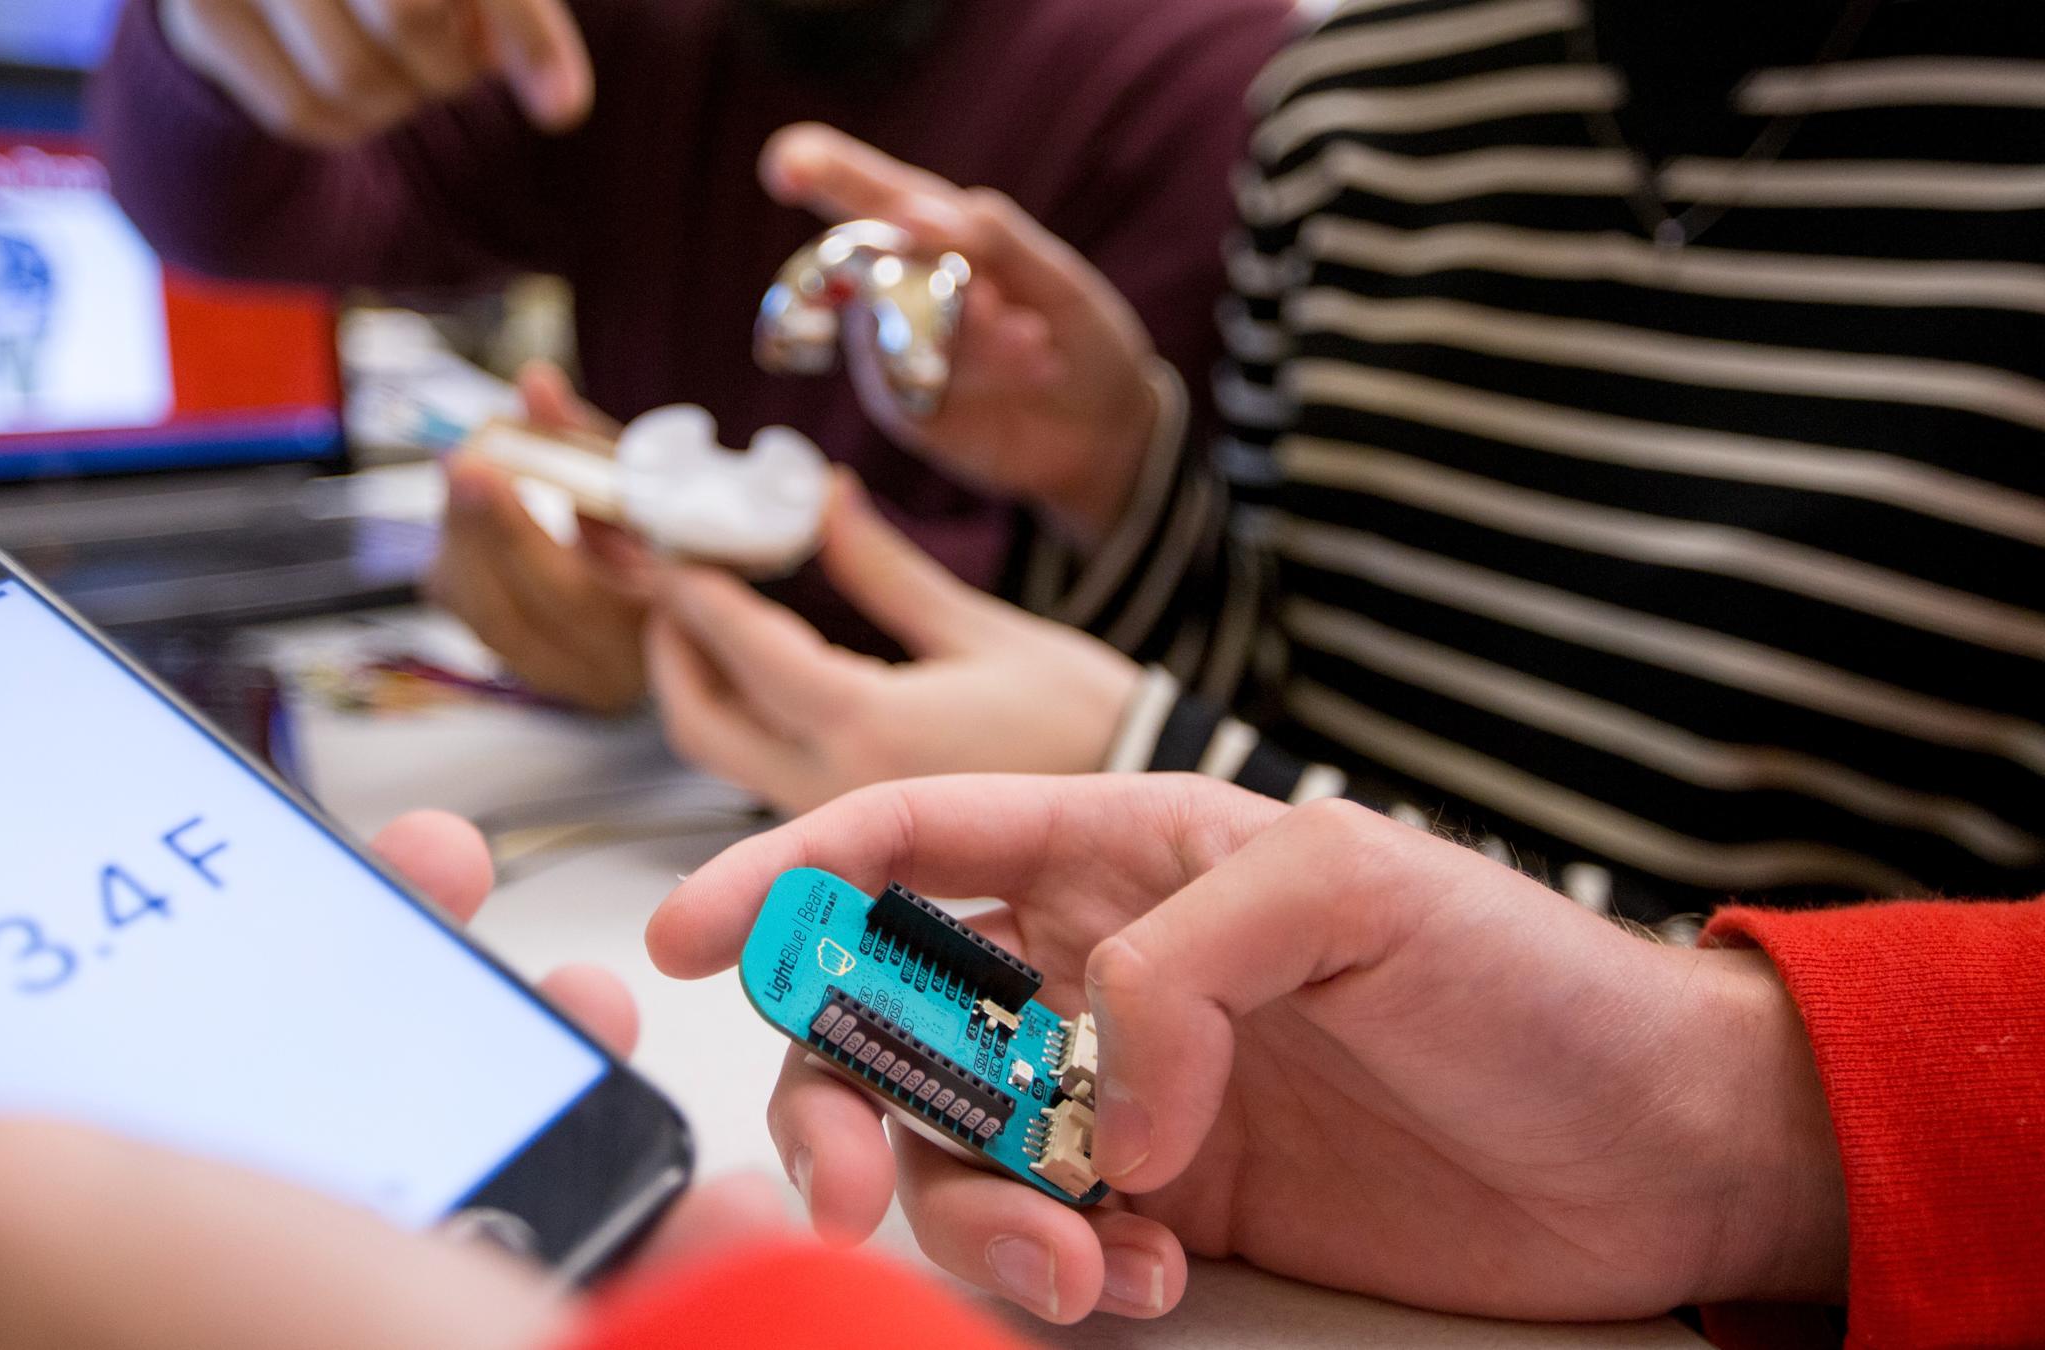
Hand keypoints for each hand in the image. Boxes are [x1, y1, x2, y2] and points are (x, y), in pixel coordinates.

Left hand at [0, 811, 790, 1349]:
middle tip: (331, 848)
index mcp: (23, 1306)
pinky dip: (553, 1055)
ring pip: (353, 1096)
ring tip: (472, 903)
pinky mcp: (491, 1287)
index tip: (41, 847)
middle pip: (176, 1086)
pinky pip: (509, 1140)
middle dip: (258, 928)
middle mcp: (177, 1308)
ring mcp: (344, 1302)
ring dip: (426, 969)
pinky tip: (581, 1022)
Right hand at [161, 0, 592, 144]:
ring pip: (352, 81)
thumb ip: (521, 17)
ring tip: (410, 60)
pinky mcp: (198, 19)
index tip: (544, 82)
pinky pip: (303, 116)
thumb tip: (563, 111)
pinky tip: (368, 84)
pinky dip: (355, 123)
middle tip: (457, 46)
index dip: (516, 27)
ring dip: (407, 97)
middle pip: (403, 20)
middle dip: (452, 59)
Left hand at [425, 362, 655, 713]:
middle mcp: (599, 673)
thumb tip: (534, 383)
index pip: (570, 594)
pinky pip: (472, 615)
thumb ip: (588, 441)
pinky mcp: (521, 663)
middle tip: (460, 460)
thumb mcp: (647, 489)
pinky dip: (462, 555)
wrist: (684, 599)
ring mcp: (557, 677)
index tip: (480, 467)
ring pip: (480, 617)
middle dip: (475, 530)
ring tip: (465, 470)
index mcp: (651, 633)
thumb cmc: (674, 535)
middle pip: (509, 615)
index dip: (515, 533)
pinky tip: (468, 508)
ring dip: (462, 539)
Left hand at [644, 478, 1140, 815]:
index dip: (692, 588)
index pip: (742, 648)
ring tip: (711, 621)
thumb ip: (883, 568)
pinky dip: (749, 720)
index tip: (670, 541)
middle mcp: (834, 787)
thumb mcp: (982, 629)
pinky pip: (768, 777)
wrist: (1146, 810)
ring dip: (704, 687)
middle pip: (699, 723)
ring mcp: (841, 820)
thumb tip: (824, 499)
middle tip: (673, 584)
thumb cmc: (1087, 721)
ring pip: (724, 757)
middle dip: (673, 649)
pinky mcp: (858, 833)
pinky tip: (770, 674)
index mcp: (867, 727)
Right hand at [648, 776, 1850, 1323]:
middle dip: (831, 1096)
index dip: (785, 875)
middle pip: (886, 1016)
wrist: (1654, 1148)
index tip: (684, 937)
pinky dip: (1049, 1272)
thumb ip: (1187, 957)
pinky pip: (1037, 1240)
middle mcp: (1101, 972)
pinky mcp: (1165, 1206)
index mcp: (1129, 852)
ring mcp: (1125, 1097)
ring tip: (1070, 1263)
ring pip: (948, 1150)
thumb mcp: (1362, 891)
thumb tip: (1098, 1095)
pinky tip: (1133, 1277)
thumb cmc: (1531, 980)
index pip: (915, 839)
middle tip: (837, 1183)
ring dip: (961, 1216)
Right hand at [760, 124, 1164, 543]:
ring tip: (1034, 339)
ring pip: (892, 321)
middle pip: (849, 258)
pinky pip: (911, 378)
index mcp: (935, 231)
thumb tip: (912, 213)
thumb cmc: (1077, 333)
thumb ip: (992, 238)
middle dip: (911, 275)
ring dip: (972, 331)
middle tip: (990, 300)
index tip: (785, 164)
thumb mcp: (1055, 276)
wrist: (1105, 430)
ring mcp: (891, 349)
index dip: (819, 169)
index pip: (864, 191)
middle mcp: (900, 284)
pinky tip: (1034, 366)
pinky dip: (980, 368)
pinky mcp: (901, 405)